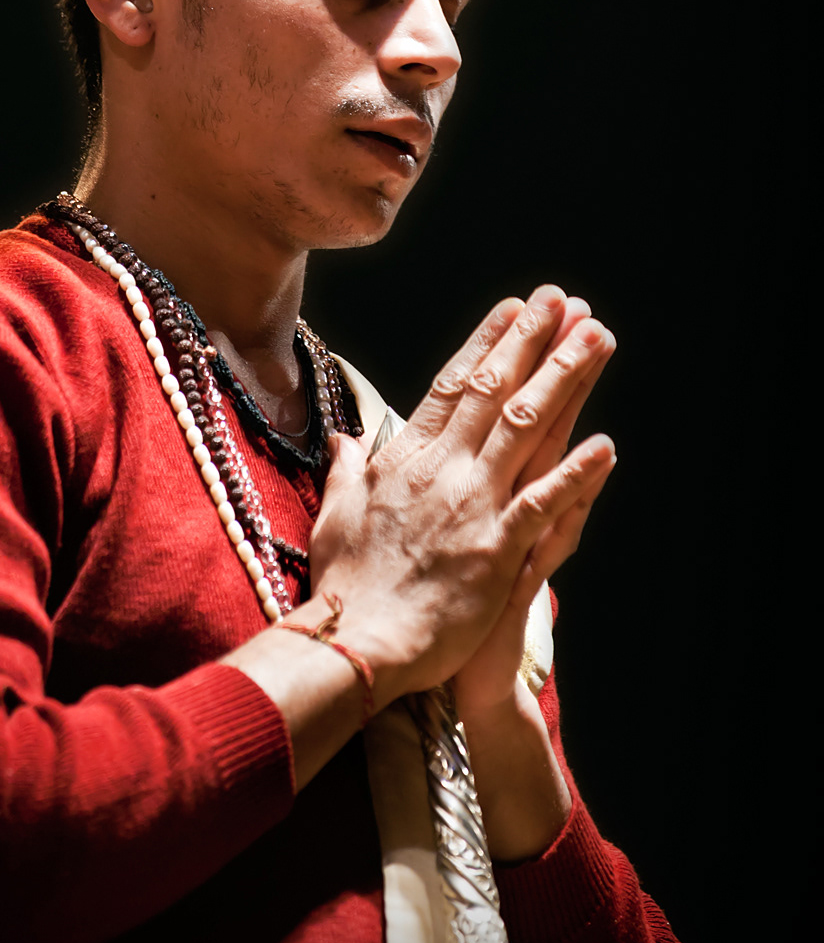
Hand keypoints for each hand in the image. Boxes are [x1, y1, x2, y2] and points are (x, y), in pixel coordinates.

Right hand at [307, 286, 616, 706]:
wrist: (355, 642)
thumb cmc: (344, 584)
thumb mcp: (334, 514)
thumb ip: (345, 471)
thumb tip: (342, 440)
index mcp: (406, 459)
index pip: (453, 386)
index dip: (488, 343)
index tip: (514, 308)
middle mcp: (444, 471)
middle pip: (497, 392)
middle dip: (534, 340)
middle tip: (566, 300)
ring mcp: (473, 507)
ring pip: (527, 429)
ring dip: (566, 379)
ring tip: (596, 339)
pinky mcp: (498, 550)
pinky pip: (545, 504)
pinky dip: (577, 474)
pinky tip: (607, 444)